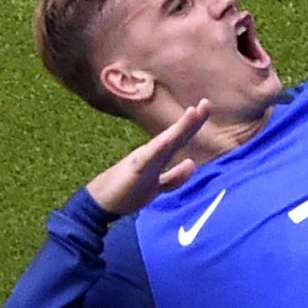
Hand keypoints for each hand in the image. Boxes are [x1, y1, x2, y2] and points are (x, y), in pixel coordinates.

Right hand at [86, 99, 210, 214]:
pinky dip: (159, 148)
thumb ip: (174, 177)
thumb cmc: (126, 193)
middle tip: (207, 103)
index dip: (195, 124)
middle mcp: (152, 154)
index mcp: (159, 156)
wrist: (100, 205)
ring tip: (192, 112)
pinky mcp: (133, 171)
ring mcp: (143, 160)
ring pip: (166, 142)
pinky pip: (147, 159)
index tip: (206, 106)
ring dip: (180, 128)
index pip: (181, 138)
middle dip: (193, 120)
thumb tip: (191, 163)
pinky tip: (168, 139)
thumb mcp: (157, 187)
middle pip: (177, 135)